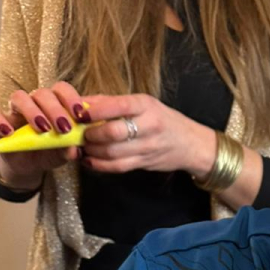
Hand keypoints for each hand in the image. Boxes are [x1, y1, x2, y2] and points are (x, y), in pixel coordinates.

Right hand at [0, 80, 84, 187]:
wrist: (27, 165)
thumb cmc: (48, 153)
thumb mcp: (60, 155)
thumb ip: (68, 151)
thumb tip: (74, 149)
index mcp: (54, 105)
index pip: (62, 90)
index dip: (71, 98)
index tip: (81, 116)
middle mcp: (35, 103)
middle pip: (42, 93)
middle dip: (54, 109)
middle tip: (64, 127)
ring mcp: (15, 110)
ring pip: (19, 97)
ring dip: (32, 111)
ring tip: (42, 130)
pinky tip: (8, 132)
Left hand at [80, 93, 214, 175]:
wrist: (191, 144)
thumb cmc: (162, 119)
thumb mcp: (143, 104)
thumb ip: (111, 102)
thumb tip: (79, 103)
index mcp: (145, 105)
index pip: (117, 106)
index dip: (95, 110)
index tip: (79, 113)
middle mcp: (148, 126)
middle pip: (112, 132)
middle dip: (90, 134)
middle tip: (80, 133)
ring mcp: (147, 147)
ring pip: (112, 152)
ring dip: (91, 151)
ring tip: (82, 146)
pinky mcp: (144, 163)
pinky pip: (117, 167)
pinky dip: (99, 165)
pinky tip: (90, 160)